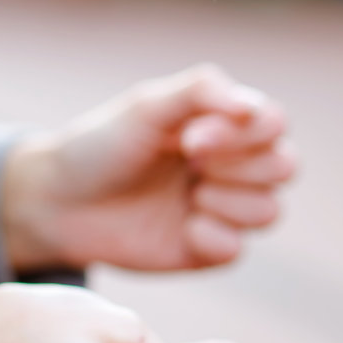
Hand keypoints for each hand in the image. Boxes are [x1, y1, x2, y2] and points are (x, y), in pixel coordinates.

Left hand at [0, 64, 296, 272]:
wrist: (57, 202)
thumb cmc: (101, 145)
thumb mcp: (146, 105)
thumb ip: (200, 91)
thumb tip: (250, 106)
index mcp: (225, 127)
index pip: (275, 123)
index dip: (245, 134)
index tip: (190, 139)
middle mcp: (234, 168)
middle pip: (285, 167)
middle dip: (238, 167)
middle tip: (189, 163)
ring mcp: (225, 211)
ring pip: (269, 212)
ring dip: (225, 202)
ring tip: (186, 199)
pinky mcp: (209, 250)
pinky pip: (237, 250)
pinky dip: (209, 237)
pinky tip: (180, 228)